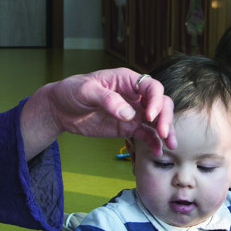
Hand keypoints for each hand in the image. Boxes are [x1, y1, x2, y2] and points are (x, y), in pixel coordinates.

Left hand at [21, 68, 174, 161]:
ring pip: (157, 119)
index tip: (149, 116)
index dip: (156, 100)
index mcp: (127, 80)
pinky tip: (158, 150)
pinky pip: (146, 134)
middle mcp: (134, 95)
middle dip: (165, 117)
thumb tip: (128, 114)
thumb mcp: (86, 91)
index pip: (151, 87)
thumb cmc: (72, 91)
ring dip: (165, 130)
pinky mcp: (127, 127)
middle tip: (162, 132)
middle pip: (161, 103)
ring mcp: (133, 112)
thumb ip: (107, 100)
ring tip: (170, 144)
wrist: (60, 109)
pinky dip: (153, 142)